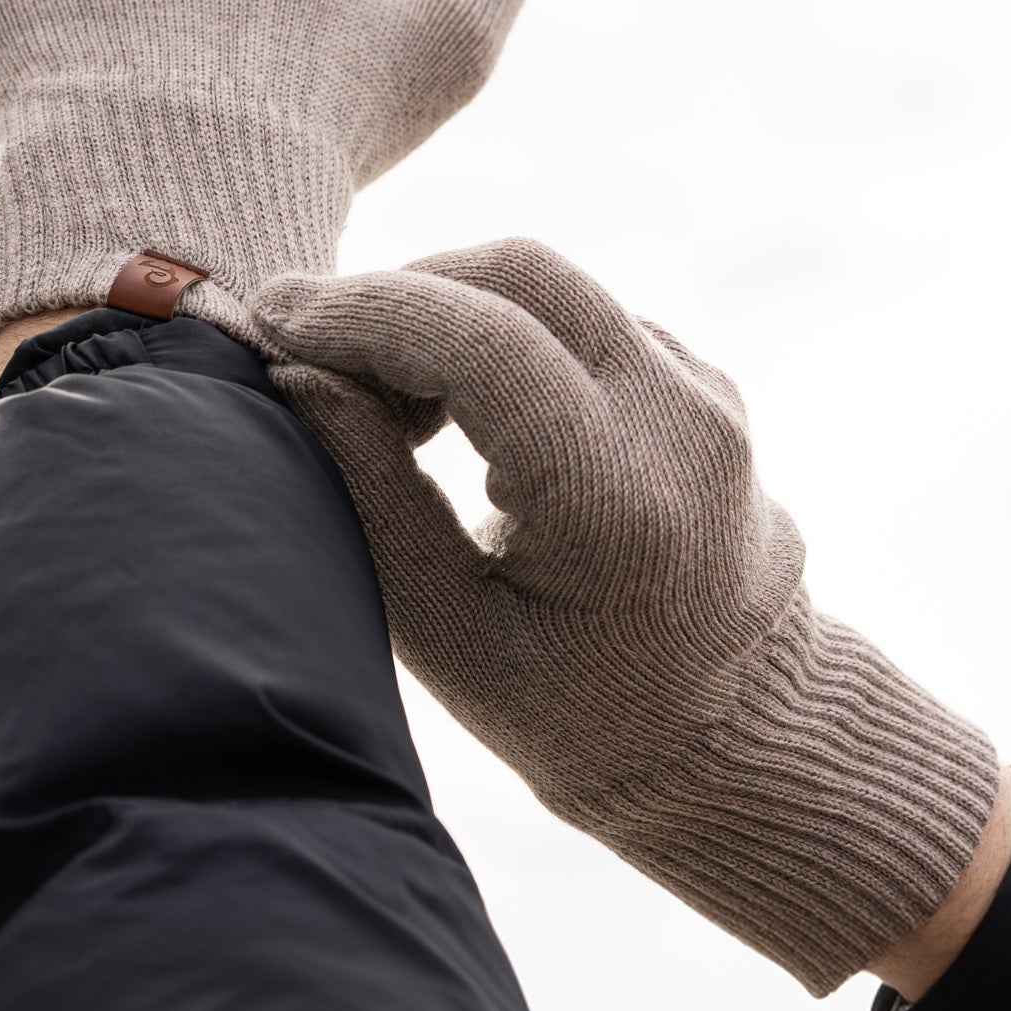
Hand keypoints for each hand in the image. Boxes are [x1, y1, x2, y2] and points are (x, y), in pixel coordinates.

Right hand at [259, 237, 1001, 994]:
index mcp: (622, 500)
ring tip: (378, 399)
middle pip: (518, 275)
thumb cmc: (581, 713)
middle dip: (396, 293)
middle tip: (310, 351)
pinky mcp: (698, 380)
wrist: (738, 735)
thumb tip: (295, 374)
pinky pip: (578, 314)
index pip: (481, 342)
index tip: (272, 319)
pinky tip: (449, 408)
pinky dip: (494, 329)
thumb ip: (373, 496)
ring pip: (547, 284)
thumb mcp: (452, 636)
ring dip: (443, 309)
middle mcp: (683, 421)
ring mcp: (704, 390)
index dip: (363, 313)